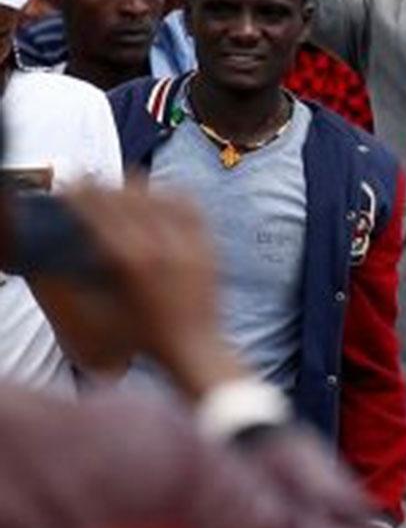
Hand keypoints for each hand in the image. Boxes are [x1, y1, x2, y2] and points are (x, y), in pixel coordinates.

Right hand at [28, 187, 243, 400]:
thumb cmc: (142, 337)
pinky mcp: (208, 246)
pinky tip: (162, 195)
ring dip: (139, 188)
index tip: (75, 183)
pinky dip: (173, 195)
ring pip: (162, 198)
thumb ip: (88, 277)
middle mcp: (160, 247)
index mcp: (130, 262)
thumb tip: (77, 245)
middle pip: (130, 200)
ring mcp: (189, 244)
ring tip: (124, 186)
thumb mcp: (102, 312)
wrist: (193, 346)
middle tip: (93, 181)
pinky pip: (192, 207)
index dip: (87, 194)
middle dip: (107, 187)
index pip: (104, 214)